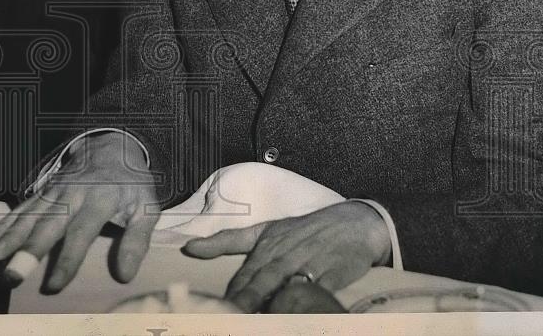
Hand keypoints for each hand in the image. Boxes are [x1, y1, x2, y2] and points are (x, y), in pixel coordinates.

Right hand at [0, 133, 159, 291]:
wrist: (112, 145)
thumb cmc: (131, 183)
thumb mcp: (147, 208)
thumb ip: (136, 240)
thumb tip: (125, 274)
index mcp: (101, 198)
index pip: (82, 231)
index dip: (68, 258)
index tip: (54, 284)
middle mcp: (73, 193)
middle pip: (48, 223)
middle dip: (29, 249)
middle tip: (12, 274)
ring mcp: (54, 190)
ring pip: (29, 215)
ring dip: (8, 237)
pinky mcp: (43, 191)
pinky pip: (21, 208)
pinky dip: (2, 225)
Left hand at [182, 201, 389, 311]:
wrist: (353, 224)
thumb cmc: (304, 230)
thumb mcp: (265, 231)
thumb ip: (228, 241)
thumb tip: (189, 247)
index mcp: (267, 245)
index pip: (245, 274)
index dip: (232, 293)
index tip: (213, 310)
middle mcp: (286, 254)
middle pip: (263, 280)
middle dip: (247, 300)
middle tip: (230, 316)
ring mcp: (310, 264)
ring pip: (288, 286)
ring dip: (275, 303)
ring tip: (261, 319)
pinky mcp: (333, 274)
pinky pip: (318, 292)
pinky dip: (308, 302)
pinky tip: (298, 313)